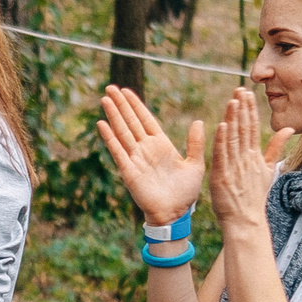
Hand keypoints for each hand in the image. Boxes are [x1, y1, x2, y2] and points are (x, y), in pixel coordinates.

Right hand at [95, 86, 206, 226]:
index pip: (145, 119)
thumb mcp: (195, 164)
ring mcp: (136, 158)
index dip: (136, 105)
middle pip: (130, 121)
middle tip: (110, 87)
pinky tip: (102, 124)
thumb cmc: (186, 193)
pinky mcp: (129, 170)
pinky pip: (117, 150)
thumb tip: (199, 121)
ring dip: (113, 115)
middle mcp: (146, 149)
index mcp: (161, 145)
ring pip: (122, 132)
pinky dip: (110, 137)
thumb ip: (195, 143)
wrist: (175, 213)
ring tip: (104, 99)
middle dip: (121, 104)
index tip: (126, 91)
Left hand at [207, 88, 291, 233]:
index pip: (252, 127)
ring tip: (232, 101)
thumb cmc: (254, 196)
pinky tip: (222, 125)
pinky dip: (222, 140)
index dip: (250, 109)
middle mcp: (246, 159)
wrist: (246, 220)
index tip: (247, 92)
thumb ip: (276, 148)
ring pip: (233, 138)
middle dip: (242, 108)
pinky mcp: (222, 176)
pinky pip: (222, 155)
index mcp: (255, 156)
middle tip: (240, 89)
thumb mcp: (268, 170)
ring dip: (233, 119)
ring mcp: (235, 167)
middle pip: (244, 129)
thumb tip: (288, 129)